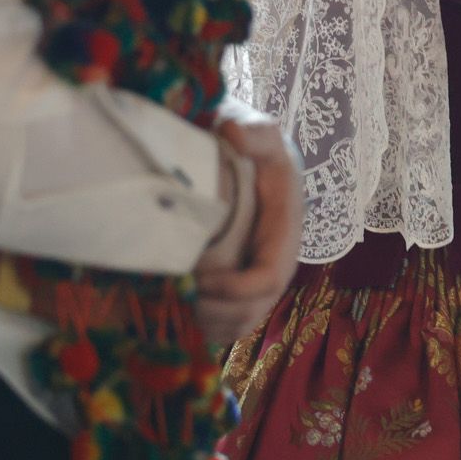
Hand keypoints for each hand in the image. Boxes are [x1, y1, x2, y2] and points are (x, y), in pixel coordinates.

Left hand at [195, 119, 304, 345]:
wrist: (254, 152)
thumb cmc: (255, 144)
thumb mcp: (260, 132)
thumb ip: (252, 131)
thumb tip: (232, 133)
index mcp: (285, 229)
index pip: (269, 277)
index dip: (236, 290)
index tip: (200, 278)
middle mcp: (277, 258)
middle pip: (254, 310)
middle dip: (216, 314)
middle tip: (177, 297)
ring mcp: (260, 273)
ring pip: (242, 322)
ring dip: (209, 325)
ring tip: (175, 308)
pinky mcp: (243, 282)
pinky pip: (231, 322)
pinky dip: (208, 328)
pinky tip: (181, 315)